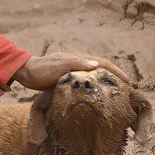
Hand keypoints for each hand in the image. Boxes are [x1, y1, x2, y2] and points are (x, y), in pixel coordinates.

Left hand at [11, 52, 129, 90]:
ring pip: (95, 75)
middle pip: (102, 69)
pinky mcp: (68, 78)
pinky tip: (98, 95)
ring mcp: (73, 70)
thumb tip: (96, 64)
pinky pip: (86, 82)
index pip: (103, 64)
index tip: (128, 81)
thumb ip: (76, 64)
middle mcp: (78, 63)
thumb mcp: (59, 66)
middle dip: (115, 77)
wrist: (26, 73)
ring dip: (106, 82)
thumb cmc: (41, 70)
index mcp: (79, 59)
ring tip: (117, 93)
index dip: (117, 72)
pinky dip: (95, 87)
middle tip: (128, 88)